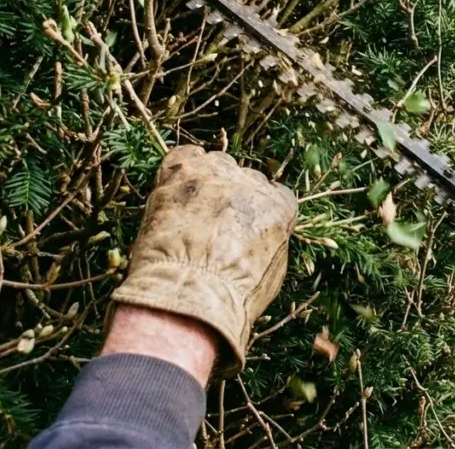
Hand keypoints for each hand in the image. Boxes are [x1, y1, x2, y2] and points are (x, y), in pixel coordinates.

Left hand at [111, 146, 297, 379]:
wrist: (192, 293)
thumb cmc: (232, 298)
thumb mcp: (270, 276)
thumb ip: (270, 244)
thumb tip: (259, 240)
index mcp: (279, 207)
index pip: (276, 194)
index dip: (259, 210)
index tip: (246, 225)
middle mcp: (251, 183)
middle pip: (245, 178)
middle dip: (234, 197)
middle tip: (214, 224)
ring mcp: (215, 175)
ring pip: (216, 164)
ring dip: (207, 181)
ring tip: (191, 210)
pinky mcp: (181, 174)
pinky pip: (182, 156)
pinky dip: (180, 168)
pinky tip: (174, 186)